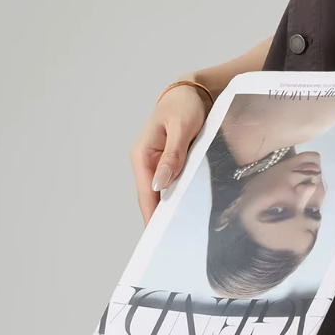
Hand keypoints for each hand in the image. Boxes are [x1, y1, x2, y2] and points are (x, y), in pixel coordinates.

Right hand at [130, 84, 210, 224]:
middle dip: (161, 218)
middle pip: (152, 197)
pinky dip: (178, 196)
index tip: (156, 236)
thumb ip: (173, 155)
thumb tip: (161, 183)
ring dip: (171, 209)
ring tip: (181, 233)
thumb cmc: (184, 105)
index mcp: (143, 155)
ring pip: (163, 193)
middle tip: (173, 242)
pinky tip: (188, 210)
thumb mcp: (181, 128)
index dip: (151, 215)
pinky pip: (173, 184)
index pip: (146, 193)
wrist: (191, 92)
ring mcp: (158, 164)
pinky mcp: (170, 163)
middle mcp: (147, 162)